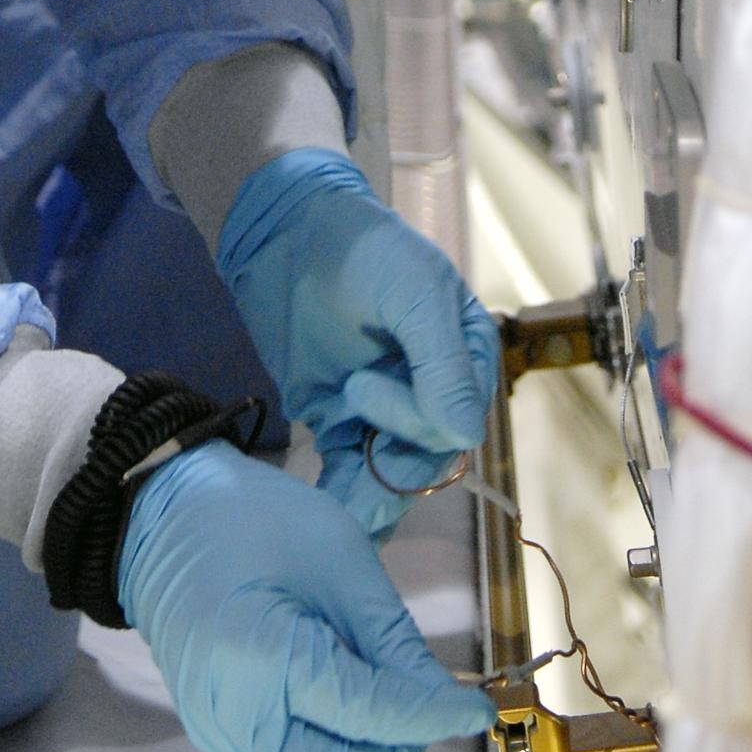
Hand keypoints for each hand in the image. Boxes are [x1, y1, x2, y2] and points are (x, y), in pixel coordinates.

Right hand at [117, 440, 491, 751]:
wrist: (161, 515)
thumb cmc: (253, 518)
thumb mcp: (339, 560)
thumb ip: (392, 642)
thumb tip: (447, 705)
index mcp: (263, 660)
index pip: (368, 715)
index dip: (431, 716)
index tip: (477, 711)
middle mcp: (232, 717)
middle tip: (423, 708)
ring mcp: (216, 734)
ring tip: (384, 700)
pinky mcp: (213, 734)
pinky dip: (326, 748)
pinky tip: (342, 701)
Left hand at [217, 151, 500, 534]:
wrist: (285, 231)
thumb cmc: (362, 248)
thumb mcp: (413, 291)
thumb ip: (441, 362)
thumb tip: (466, 436)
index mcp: (465, 356)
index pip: (457, 418)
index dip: (416, 421)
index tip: (359, 388)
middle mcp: (432, 390)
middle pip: (426, 456)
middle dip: (391, 472)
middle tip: (346, 476)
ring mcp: (384, 409)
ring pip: (391, 474)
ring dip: (370, 499)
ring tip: (339, 518)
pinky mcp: (340, 420)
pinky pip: (350, 471)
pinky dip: (343, 497)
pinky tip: (328, 520)